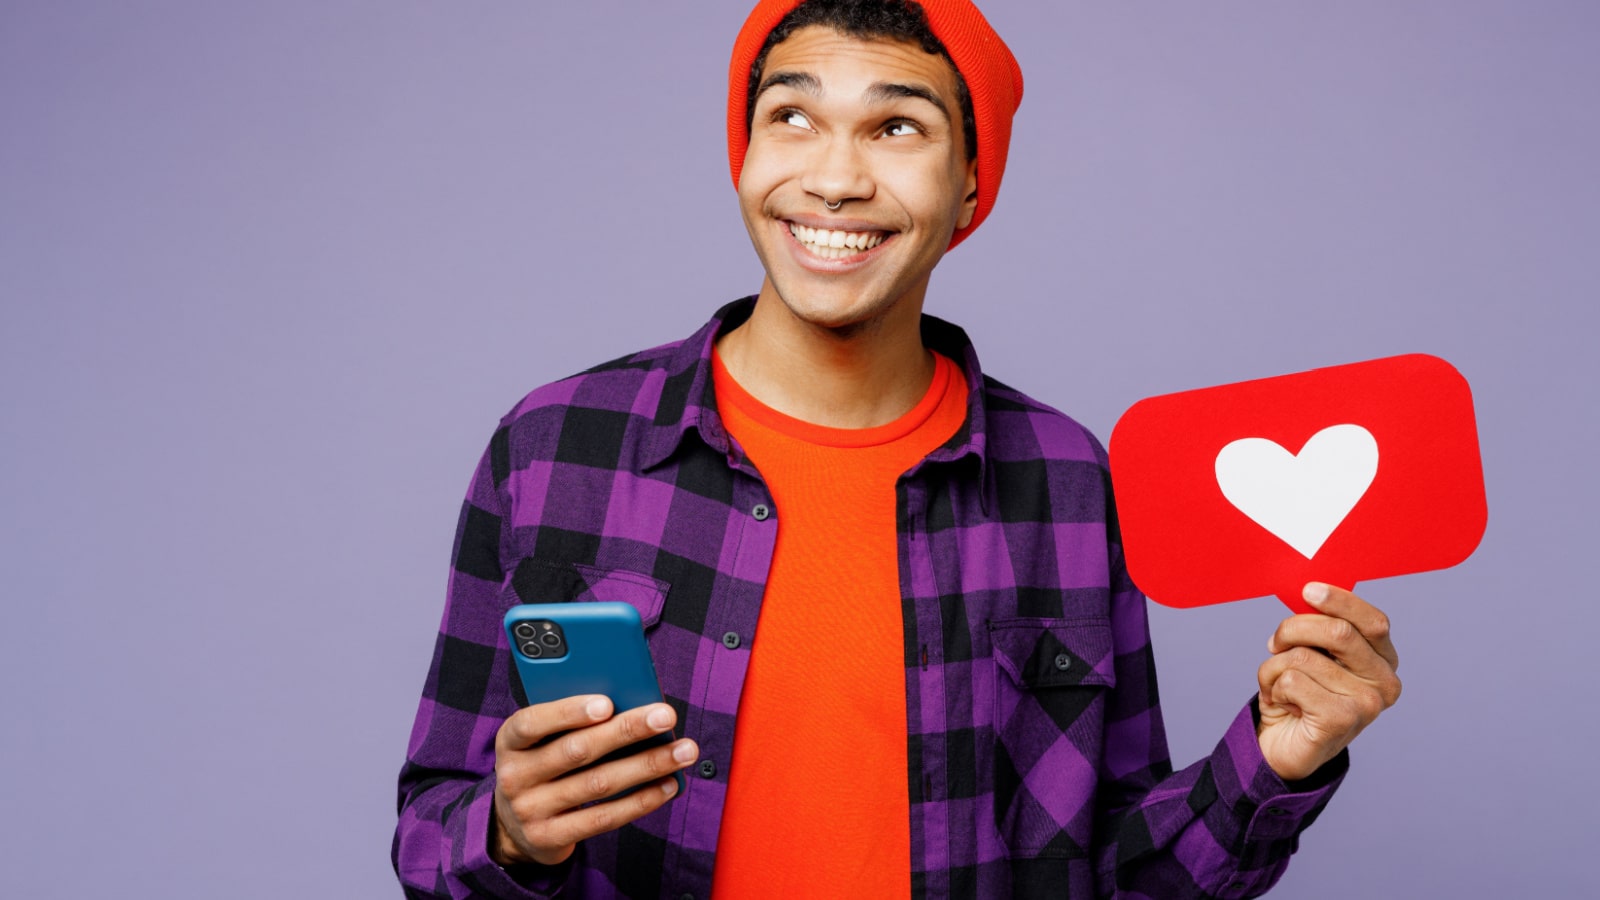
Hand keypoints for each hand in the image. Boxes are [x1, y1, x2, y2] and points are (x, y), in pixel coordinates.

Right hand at [490, 695, 697, 866]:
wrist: (512, 826)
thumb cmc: (542, 765)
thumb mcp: (541, 740)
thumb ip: (571, 721)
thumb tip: (632, 704)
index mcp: (510, 740)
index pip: (532, 722)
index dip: (569, 712)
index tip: (608, 703)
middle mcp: (514, 776)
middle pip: (577, 751)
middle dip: (627, 730)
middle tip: (666, 716)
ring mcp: (531, 810)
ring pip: (598, 784)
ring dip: (647, 765)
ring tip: (683, 751)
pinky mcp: (551, 837)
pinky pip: (603, 818)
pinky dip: (640, 801)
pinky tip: (667, 785)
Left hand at [1256, 583, 1400, 781]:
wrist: (1283, 746)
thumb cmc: (1299, 694)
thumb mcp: (1312, 654)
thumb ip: (1319, 629)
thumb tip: (1309, 593)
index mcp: (1384, 661)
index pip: (1373, 621)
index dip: (1340, 601)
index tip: (1308, 590)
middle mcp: (1385, 683)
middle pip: (1338, 632)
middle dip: (1293, 629)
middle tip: (1275, 643)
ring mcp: (1368, 705)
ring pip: (1303, 657)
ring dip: (1274, 667)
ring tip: (1280, 686)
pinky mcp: (1342, 721)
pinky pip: (1292, 681)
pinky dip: (1274, 687)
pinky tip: (1285, 705)